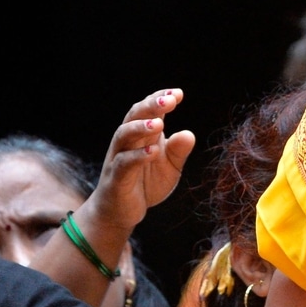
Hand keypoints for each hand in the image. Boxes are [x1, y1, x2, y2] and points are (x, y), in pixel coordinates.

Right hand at [90, 89, 196, 234]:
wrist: (120, 212)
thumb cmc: (145, 183)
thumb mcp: (169, 167)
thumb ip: (178, 151)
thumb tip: (189, 134)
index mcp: (142, 135)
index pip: (148, 110)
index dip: (160, 99)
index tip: (178, 93)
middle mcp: (128, 142)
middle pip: (134, 116)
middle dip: (151, 105)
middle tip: (169, 100)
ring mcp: (119, 158)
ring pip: (124, 135)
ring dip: (140, 127)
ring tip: (159, 124)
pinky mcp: (116, 178)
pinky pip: (124, 163)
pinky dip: (137, 156)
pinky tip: (152, 152)